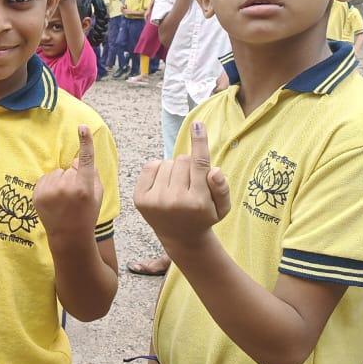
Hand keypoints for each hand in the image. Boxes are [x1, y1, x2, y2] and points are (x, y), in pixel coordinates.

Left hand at [35, 125, 103, 239]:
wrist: (69, 236)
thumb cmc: (87, 214)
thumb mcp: (98, 195)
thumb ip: (91, 174)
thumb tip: (79, 159)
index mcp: (83, 187)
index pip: (85, 160)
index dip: (85, 142)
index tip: (82, 128)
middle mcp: (65, 187)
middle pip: (70, 168)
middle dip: (73, 176)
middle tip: (75, 196)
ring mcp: (49, 191)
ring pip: (57, 173)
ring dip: (60, 181)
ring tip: (64, 200)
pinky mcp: (37, 194)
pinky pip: (46, 179)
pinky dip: (50, 186)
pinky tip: (54, 201)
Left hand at [133, 122, 230, 248]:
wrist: (180, 237)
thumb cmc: (204, 217)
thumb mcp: (222, 208)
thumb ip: (222, 189)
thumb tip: (214, 170)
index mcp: (197, 202)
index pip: (199, 164)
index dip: (199, 142)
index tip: (197, 125)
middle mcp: (175, 201)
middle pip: (184, 160)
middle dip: (189, 166)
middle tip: (190, 184)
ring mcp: (155, 200)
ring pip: (168, 162)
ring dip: (174, 170)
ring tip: (177, 188)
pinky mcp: (140, 198)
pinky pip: (151, 165)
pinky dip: (159, 170)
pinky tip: (164, 185)